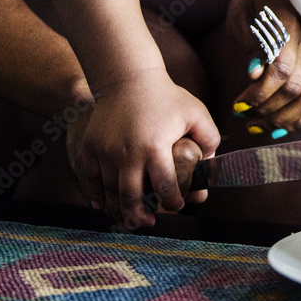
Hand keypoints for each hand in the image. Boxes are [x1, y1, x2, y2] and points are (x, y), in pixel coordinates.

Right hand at [69, 69, 219, 228]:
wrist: (128, 76)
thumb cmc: (166, 96)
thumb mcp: (196, 112)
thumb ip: (209, 139)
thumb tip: (211, 166)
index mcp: (155, 147)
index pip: (165, 186)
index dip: (173, 202)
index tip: (178, 206)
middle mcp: (127, 153)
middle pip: (131, 197)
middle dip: (141, 216)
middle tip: (149, 223)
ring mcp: (105, 151)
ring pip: (108, 193)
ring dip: (119, 211)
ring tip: (129, 219)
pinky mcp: (89, 147)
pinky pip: (89, 179)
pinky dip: (95, 196)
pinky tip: (103, 206)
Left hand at [228, 0, 300, 133]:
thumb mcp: (244, 10)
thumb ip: (249, 40)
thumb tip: (254, 75)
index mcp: (293, 21)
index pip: (282, 67)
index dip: (260, 93)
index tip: (238, 104)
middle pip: (296, 88)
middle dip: (266, 110)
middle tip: (242, 114)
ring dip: (284, 119)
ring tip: (258, 125)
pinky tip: (281, 125)